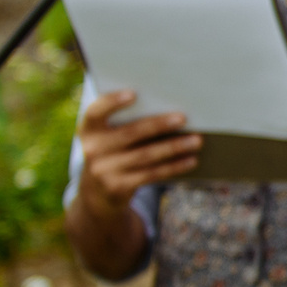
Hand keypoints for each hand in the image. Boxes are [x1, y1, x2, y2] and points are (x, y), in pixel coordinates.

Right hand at [74, 89, 200, 214]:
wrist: (97, 193)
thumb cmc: (113, 152)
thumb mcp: (108, 137)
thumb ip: (126, 122)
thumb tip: (169, 108)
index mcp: (89, 130)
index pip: (95, 112)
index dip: (112, 102)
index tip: (133, 93)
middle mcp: (93, 149)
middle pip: (130, 133)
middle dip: (158, 125)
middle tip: (183, 117)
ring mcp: (104, 170)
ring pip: (145, 155)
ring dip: (174, 147)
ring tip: (197, 140)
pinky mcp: (118, 187)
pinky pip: (151, 174)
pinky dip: (173, 166)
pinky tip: (191, 160)